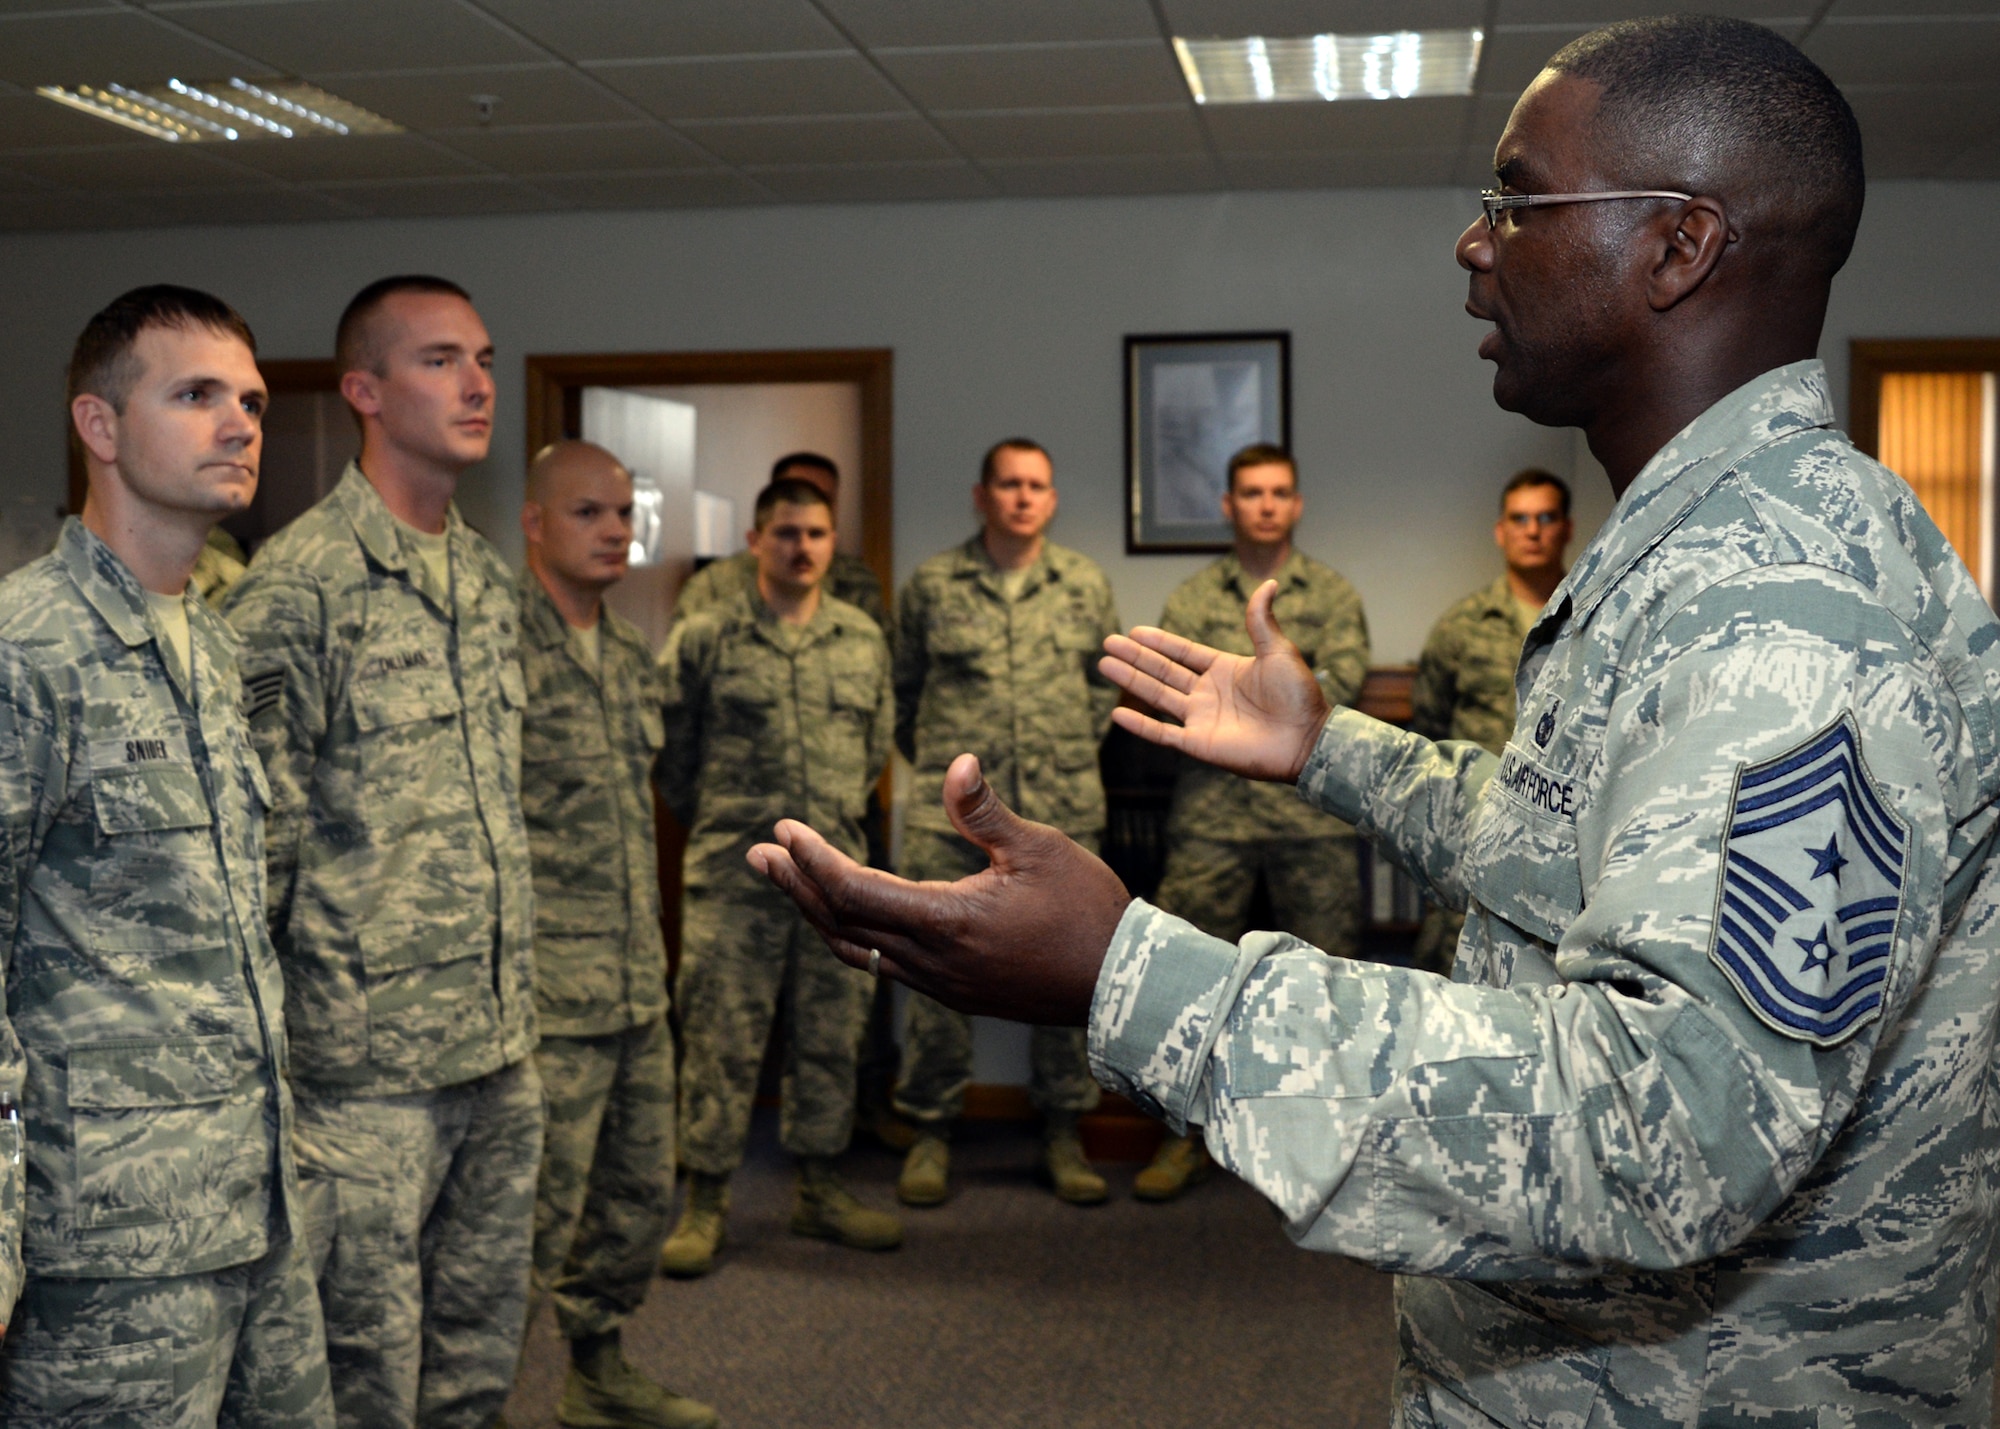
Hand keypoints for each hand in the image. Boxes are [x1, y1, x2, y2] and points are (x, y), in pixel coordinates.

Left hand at [748, 754, 1131, 1024]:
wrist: (1122, 985)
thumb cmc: (1086, 909)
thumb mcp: (1040, 847)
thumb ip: (985, 811)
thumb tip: (956, 762)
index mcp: (947, 923)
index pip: (854, 891)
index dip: (812, 861)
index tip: (784, 830)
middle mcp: (932, 962)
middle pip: (840, 925)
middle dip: (796, 887)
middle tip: (759, 854)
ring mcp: (941, 984)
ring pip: (858, 951)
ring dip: (819, 914)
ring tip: (790, 881)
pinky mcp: (955, 993)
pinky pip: (885, 966)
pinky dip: (854, 936)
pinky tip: (850, 916)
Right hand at [1100, 579, 1330, 783]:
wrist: (1307, 738)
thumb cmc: (1298, 695)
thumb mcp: (1278, 650)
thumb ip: (1261, 620)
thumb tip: (1268, 582)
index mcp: (1223, 669)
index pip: (1182, 653)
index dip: (1159, 642)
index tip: (1134, 631)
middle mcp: (1208, 693)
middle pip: (1163, 671)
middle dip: (1135, 658)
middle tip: (1107, 644)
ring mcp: (1201, 719)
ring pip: (1157, 697)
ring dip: (1131, 682)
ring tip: (1105, 665)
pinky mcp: (1200, 744)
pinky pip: (1164, 734)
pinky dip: (1141, 726)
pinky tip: (1118, 713)